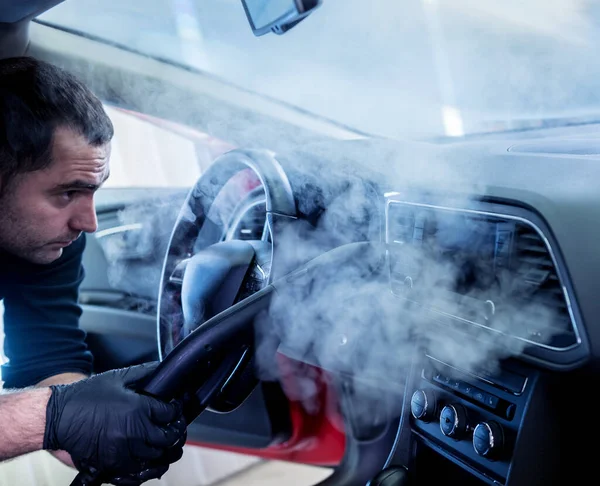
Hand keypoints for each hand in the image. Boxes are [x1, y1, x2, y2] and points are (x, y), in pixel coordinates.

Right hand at [43, 362, 185, 476]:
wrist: (58, 417)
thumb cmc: (86, 396)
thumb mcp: (119, 378)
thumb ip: (145, 373)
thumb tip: (164, 371)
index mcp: (138, 409)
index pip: (170, 413)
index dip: (176, 411)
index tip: (175, 409)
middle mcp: (134, 433)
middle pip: (168, 438)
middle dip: (176, 432)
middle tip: (177, 428)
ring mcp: (123, 452)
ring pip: (157, 458)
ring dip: (167, 451)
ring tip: (171, 446)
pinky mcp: (112, 466)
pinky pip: (139, 474)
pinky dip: (150, 470)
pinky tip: (155, 464)